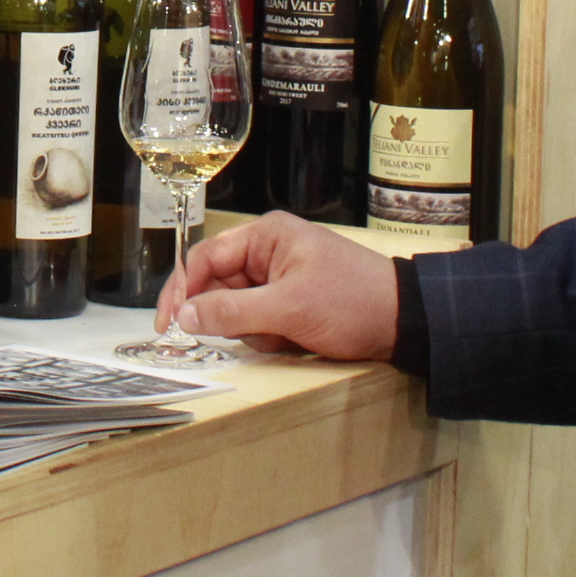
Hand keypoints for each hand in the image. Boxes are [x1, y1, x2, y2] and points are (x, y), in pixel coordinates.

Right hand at [158, 212, 399, 360]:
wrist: (407, 323)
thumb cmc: (354, 302)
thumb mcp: (288, 308)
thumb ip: (232, 312)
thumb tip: (184, 317)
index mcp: (266, 236)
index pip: (206, 259)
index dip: (183, 291)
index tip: (168, 324)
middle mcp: (269, 252)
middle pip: (219, 287)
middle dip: (232, 318)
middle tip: (253, 334)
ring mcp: (280, 279)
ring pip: (238, 310)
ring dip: (255, 331)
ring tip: (289, 335)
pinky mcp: (291, 303)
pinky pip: (260, 323)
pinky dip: (271, 337)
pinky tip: (297, 340)